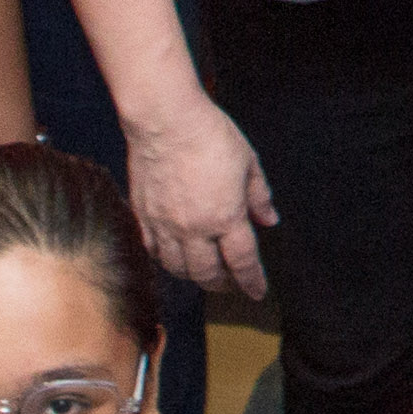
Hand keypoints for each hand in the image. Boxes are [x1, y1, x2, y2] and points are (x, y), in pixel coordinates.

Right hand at [125, 94, 279, 302]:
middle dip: (222, 283)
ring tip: (203, 272)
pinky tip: (173, 256)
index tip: (257, 292)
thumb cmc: (209, 135)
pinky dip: (165, 260)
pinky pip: (152, 251)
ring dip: (193, 276)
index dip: (252, 281)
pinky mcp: (142, 216)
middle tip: (230, 283)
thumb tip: (269, 219)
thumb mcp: (248, 163)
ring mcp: (165, 225)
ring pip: (178, 268)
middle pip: (208, 273)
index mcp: (226, 216)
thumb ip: (259, 196)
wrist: (165, 120)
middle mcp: (194, 228)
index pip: (242, 261)